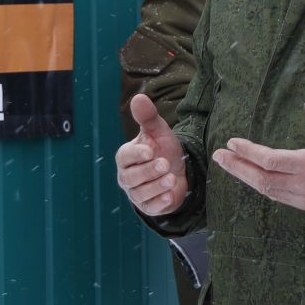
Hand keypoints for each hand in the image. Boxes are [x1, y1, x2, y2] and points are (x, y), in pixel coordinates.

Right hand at [117, 94, 188, 216]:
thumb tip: (138, 97)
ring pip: (140, 193)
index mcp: (127, 157)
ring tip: (171, 179)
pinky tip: (170, 195)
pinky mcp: (148, 206)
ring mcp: (137, 193)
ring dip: (156, 187)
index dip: (136, 154)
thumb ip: (148, 117)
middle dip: (148, 171)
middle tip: (165, 164)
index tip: (150, 150)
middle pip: (131, 177)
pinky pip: (151, 207)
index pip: (125, 157)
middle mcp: (127, 176)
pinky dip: (160, 202)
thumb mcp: (159, 131)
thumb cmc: (163, 148)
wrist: (178, 169)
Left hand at [212, 99, 304, 211]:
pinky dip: (260, 185)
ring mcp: (303, 197)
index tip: (232, 142)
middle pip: (260, 177)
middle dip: (237, 166)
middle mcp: (303, 184)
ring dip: (244, 177)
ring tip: (228, 164)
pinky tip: (250, 176)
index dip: (248, 152)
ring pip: (265, 189)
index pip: (269, 159)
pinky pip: (276, 196)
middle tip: (218, 155)